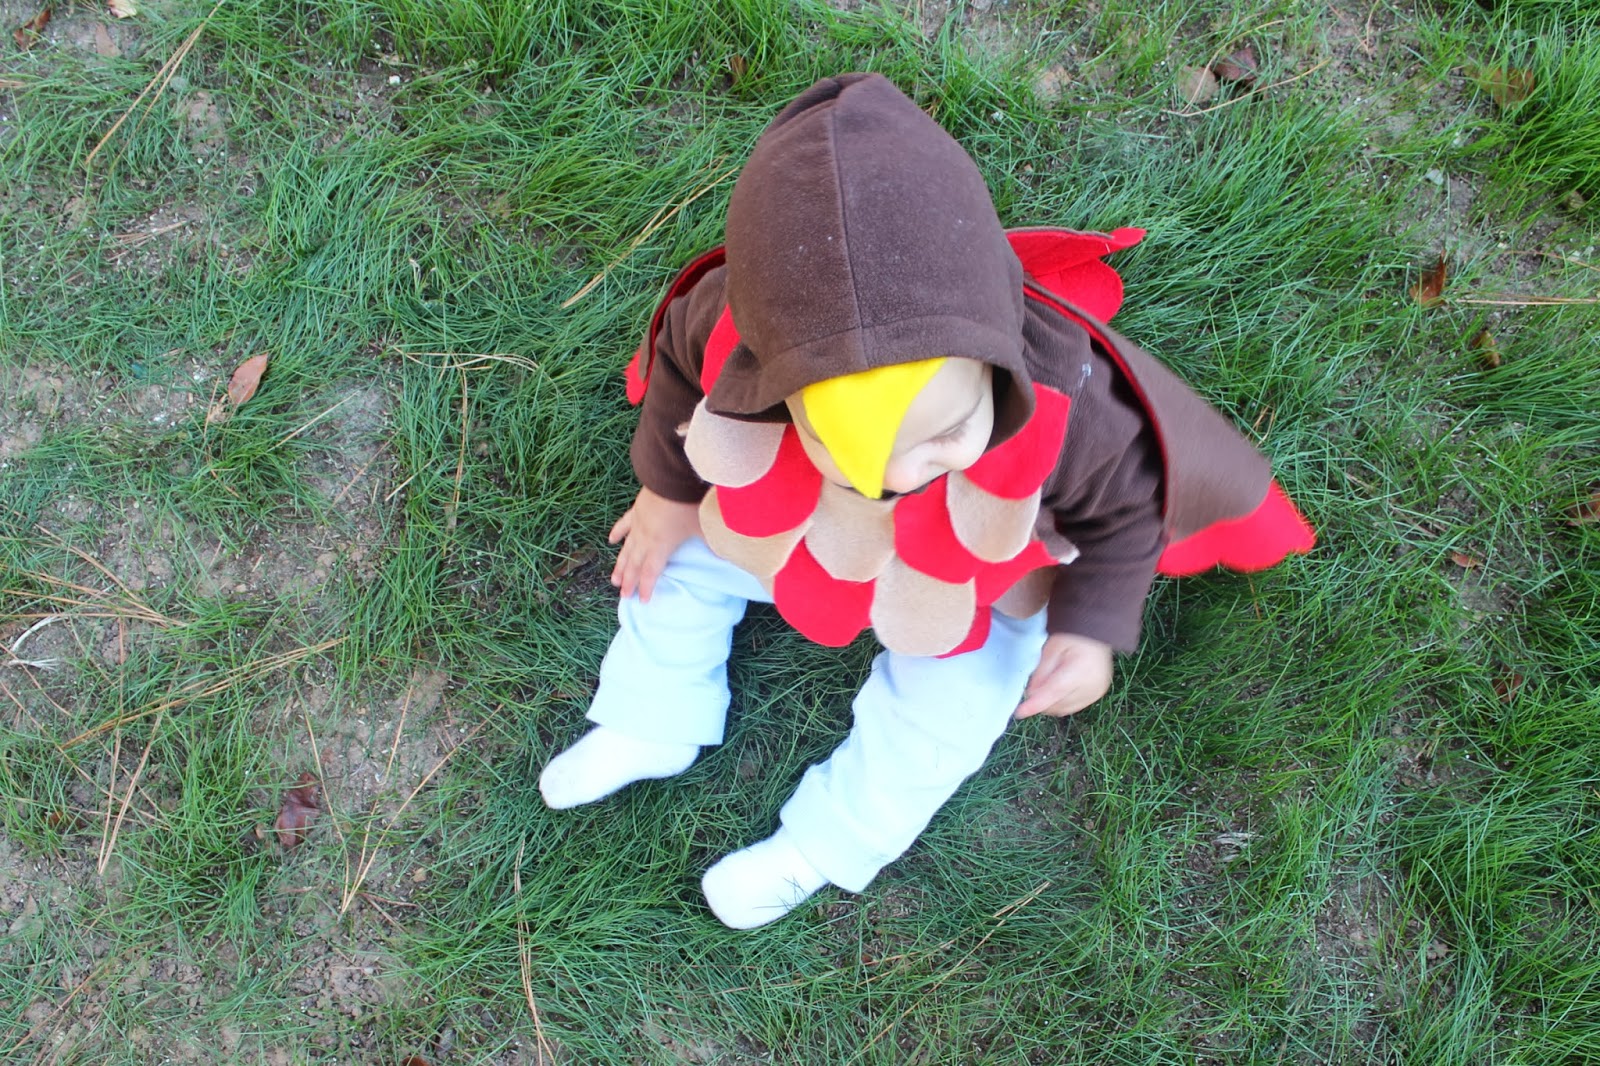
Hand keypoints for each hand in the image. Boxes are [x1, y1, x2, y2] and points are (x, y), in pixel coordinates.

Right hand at [608, 486, 702, 602]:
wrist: (672, 476)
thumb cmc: (689, 504)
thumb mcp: (703, 527)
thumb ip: (713, 545)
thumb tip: (728, 558)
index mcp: (661, 546)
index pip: (651, 572)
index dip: (646, 588)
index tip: (642, 601)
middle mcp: (646, 538)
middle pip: (635, 564)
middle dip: (630, 581)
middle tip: (623, 596)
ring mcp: (638, 524)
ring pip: (627, 549)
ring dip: (620, 565)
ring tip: (614, 579)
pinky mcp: (636, 510)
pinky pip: (624, 525)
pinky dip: (617, 533)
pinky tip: (611, 541)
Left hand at [1015, 633, 1112, 718]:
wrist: (1097, 632)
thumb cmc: (1074, 635)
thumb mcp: (1052, 647)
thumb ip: (1041, 671)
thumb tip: (1031, 693)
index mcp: (1081, 669)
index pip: (1055, 692)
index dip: (1036, 704)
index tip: (1021, 712)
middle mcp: (1092, 684)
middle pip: (1058, 703)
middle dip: (1041, 699)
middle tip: (1036, 683)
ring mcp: (1096, 692)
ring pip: (1064, 708)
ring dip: (1050, 702)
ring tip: (1050, 680)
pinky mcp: (1097, 695)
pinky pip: (1073, 706)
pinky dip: (1061, 701)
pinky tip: (1058, 688)